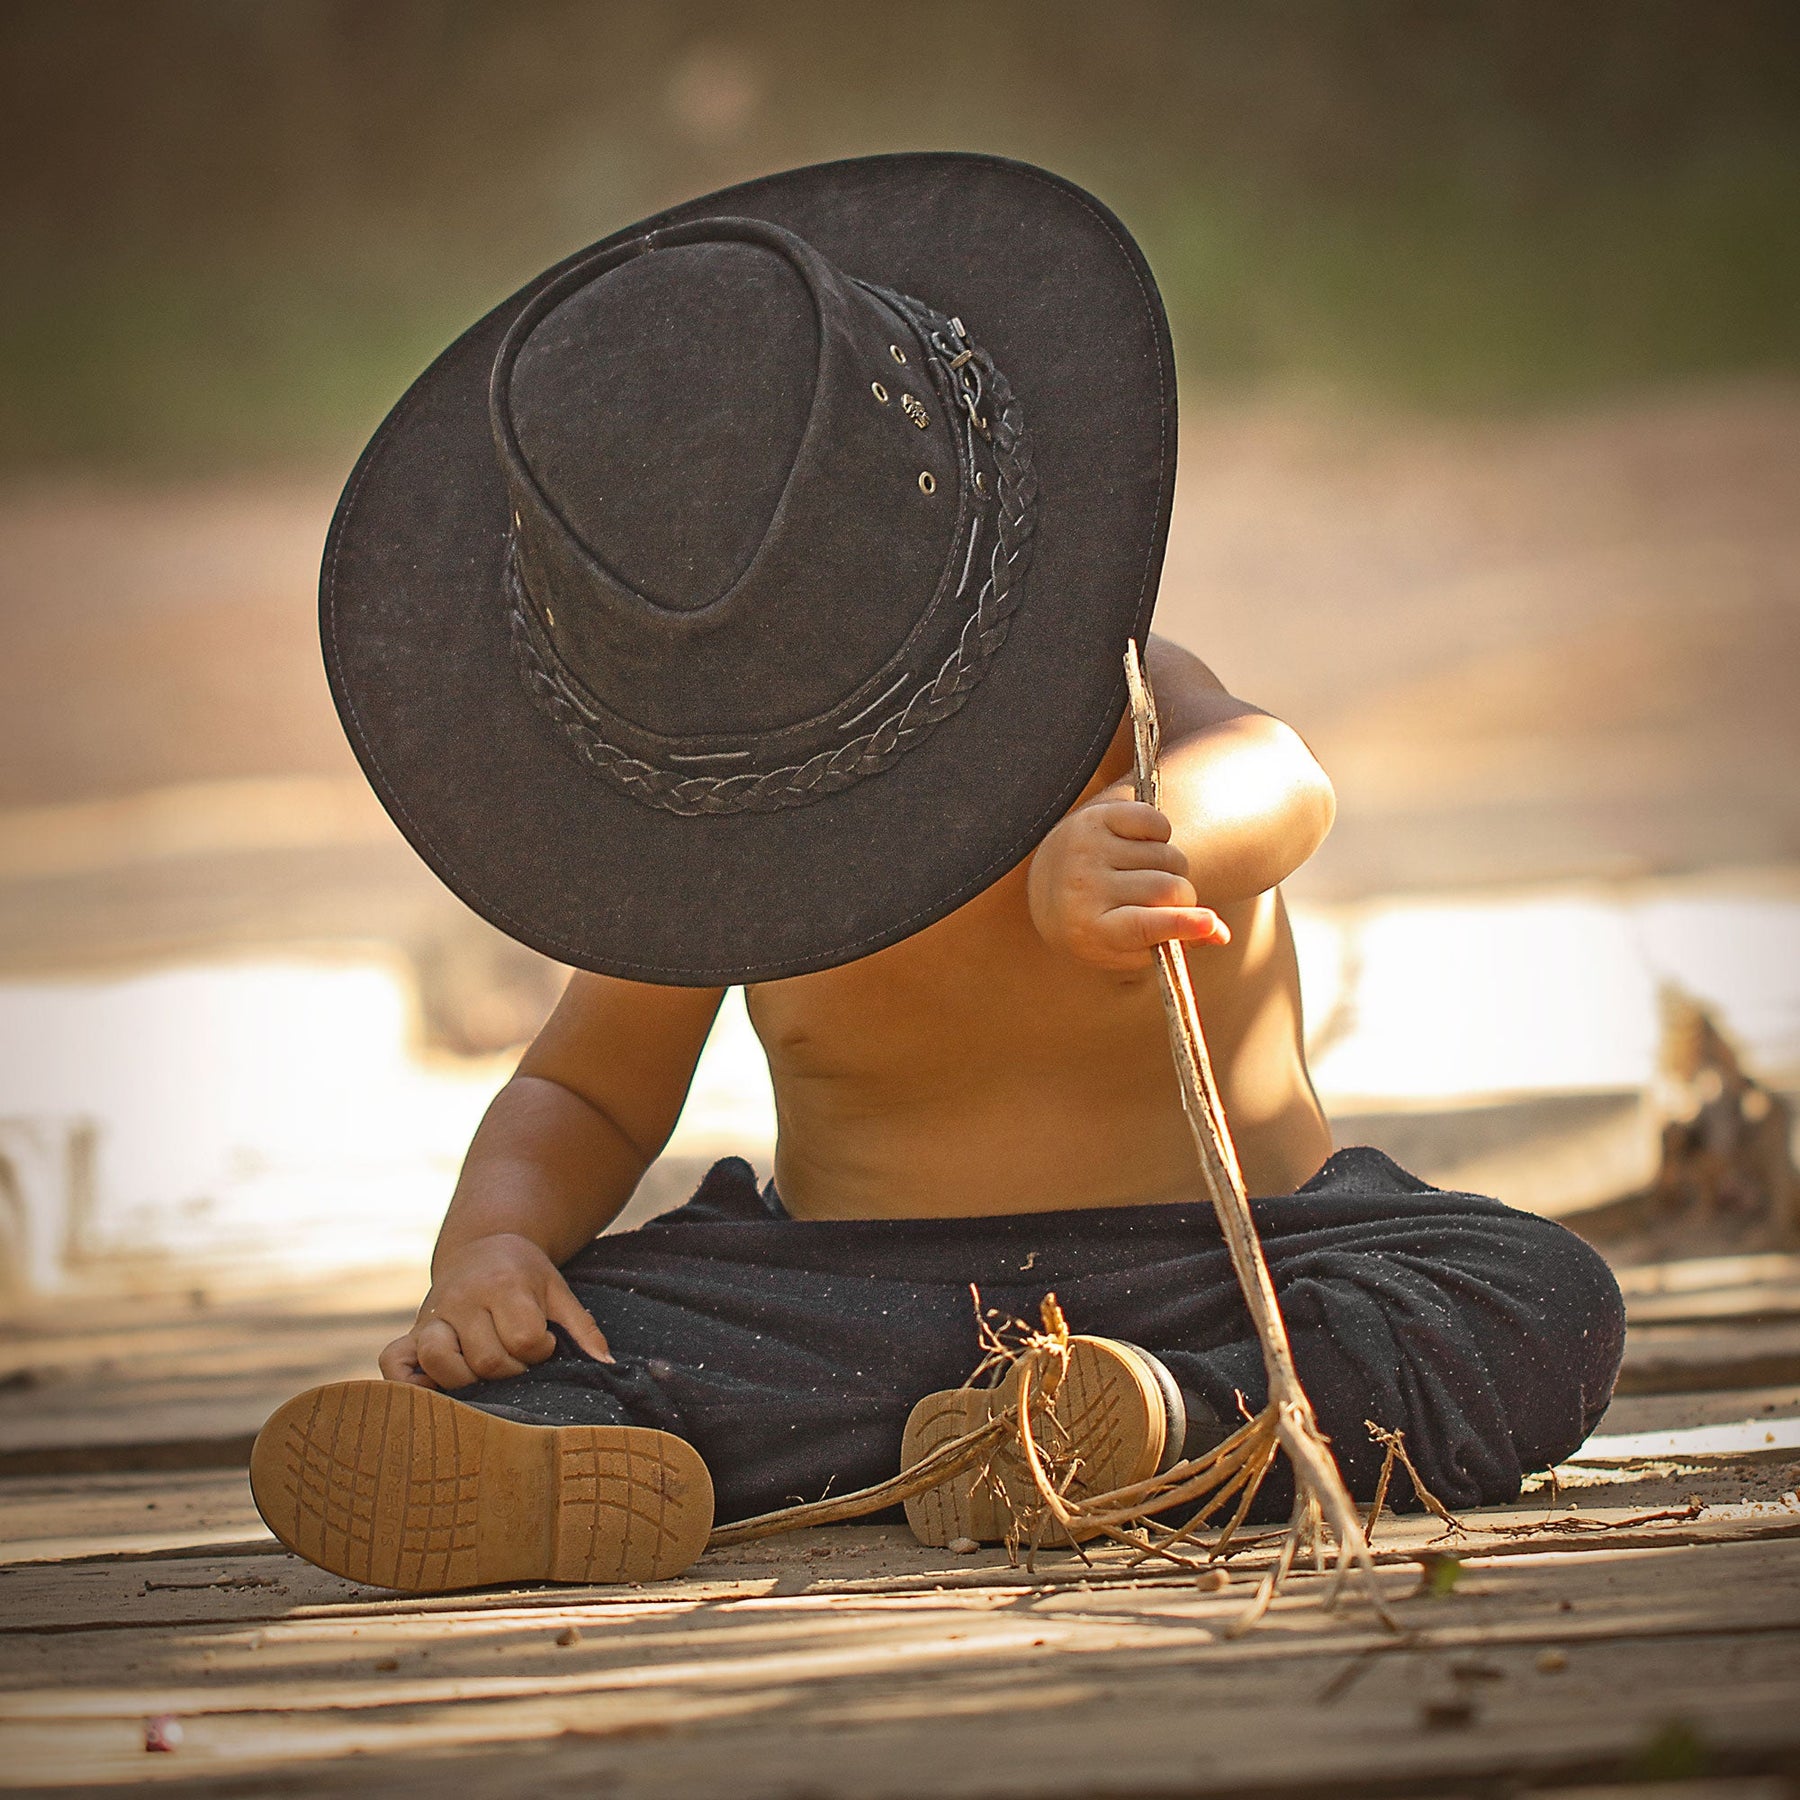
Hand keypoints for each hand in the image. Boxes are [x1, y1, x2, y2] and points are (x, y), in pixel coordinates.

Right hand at [378, 1233, 613, 1389]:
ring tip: (484, 1372)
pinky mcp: (410, 1331)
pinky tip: (436, 1386)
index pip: (524, 1340)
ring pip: (441, 1362)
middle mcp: (463, 1298)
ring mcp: (432, 1315)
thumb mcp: (558, 1290)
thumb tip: (608, 1366)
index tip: (542, 1344)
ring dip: (467, 1381)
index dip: (539, 1352)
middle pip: (487, 1360)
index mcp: (504, 1284)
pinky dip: (410, 1384)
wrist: (483, 1245)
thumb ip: (583, 1327)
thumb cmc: (526, 1275)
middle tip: (516, 1361)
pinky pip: (394, 1364)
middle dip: (511, 1372)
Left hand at [1027, 798, 1230, 970]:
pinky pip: (1154, 821)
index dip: (1179, 924)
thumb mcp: (1129, 948)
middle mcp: (1083, 887)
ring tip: (1148, 874)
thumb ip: (1175, 942)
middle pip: (1166, 888)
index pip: (1141, 925)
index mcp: (1089, 929)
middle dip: (1184, 897)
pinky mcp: (1095, 817)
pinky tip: (1142, 847)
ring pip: (1166, 856)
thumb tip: (1221, 934)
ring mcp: (1087, 849)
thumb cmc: (1099, 926)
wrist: (1047, 887)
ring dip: (1171, 868)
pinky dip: (1161, 834)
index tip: (1210, 924)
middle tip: (1171, 900)